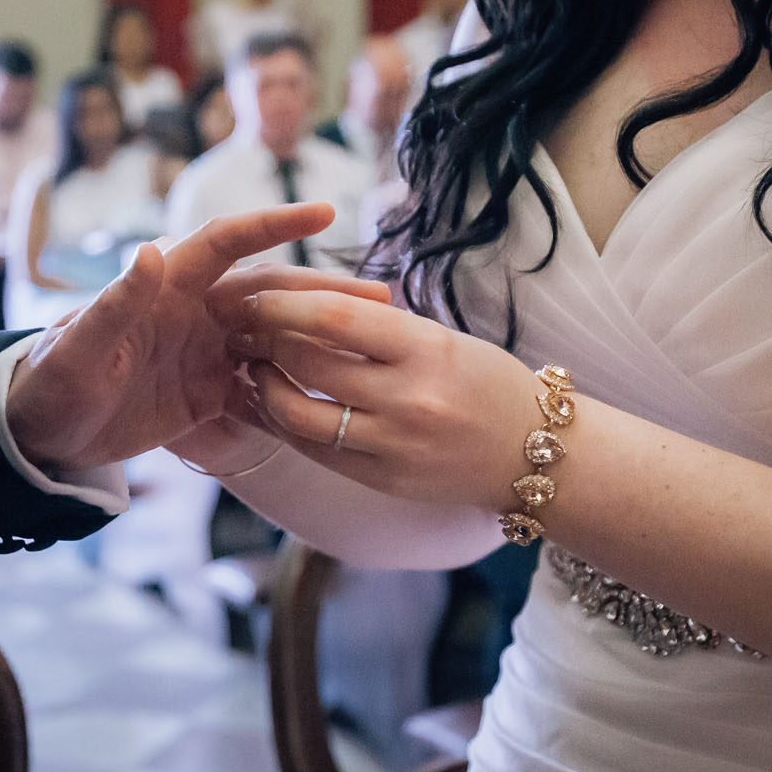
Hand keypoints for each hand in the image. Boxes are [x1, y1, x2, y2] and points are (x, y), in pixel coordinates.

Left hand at [5, 206, 388, 470]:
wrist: (38, 433)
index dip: (273, 223)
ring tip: (376, 348)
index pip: (227, 242)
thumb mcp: (78, 348)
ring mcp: (204, 352)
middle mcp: (194, 312)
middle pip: (270, 294)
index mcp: (166, 286)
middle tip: (382, 300)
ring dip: (322, 342)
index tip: (323, 212)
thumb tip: (150, 251)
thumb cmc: (49, 382)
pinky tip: (335, 402)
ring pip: (275, 340)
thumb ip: (114, 304)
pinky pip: (262, 388)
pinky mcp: (206, 392)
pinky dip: (295, 393)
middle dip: (325, 294)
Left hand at [226, 288, 548, 512]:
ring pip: (300, 415)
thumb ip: (377, 326)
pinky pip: (316, 451)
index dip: (284, 304)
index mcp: (426, 350)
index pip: (335, 318)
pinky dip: (284, 425)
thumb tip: (301, 304)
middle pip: (308, 364)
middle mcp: (408, 400)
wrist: (532, 453)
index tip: (257, 293)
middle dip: (263, 340)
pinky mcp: (382, 479)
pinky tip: (270, 404)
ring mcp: (393, 446)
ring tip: (252, 365)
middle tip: (240, 325)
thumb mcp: (441, 338)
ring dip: (265, 386)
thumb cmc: (485, 381)